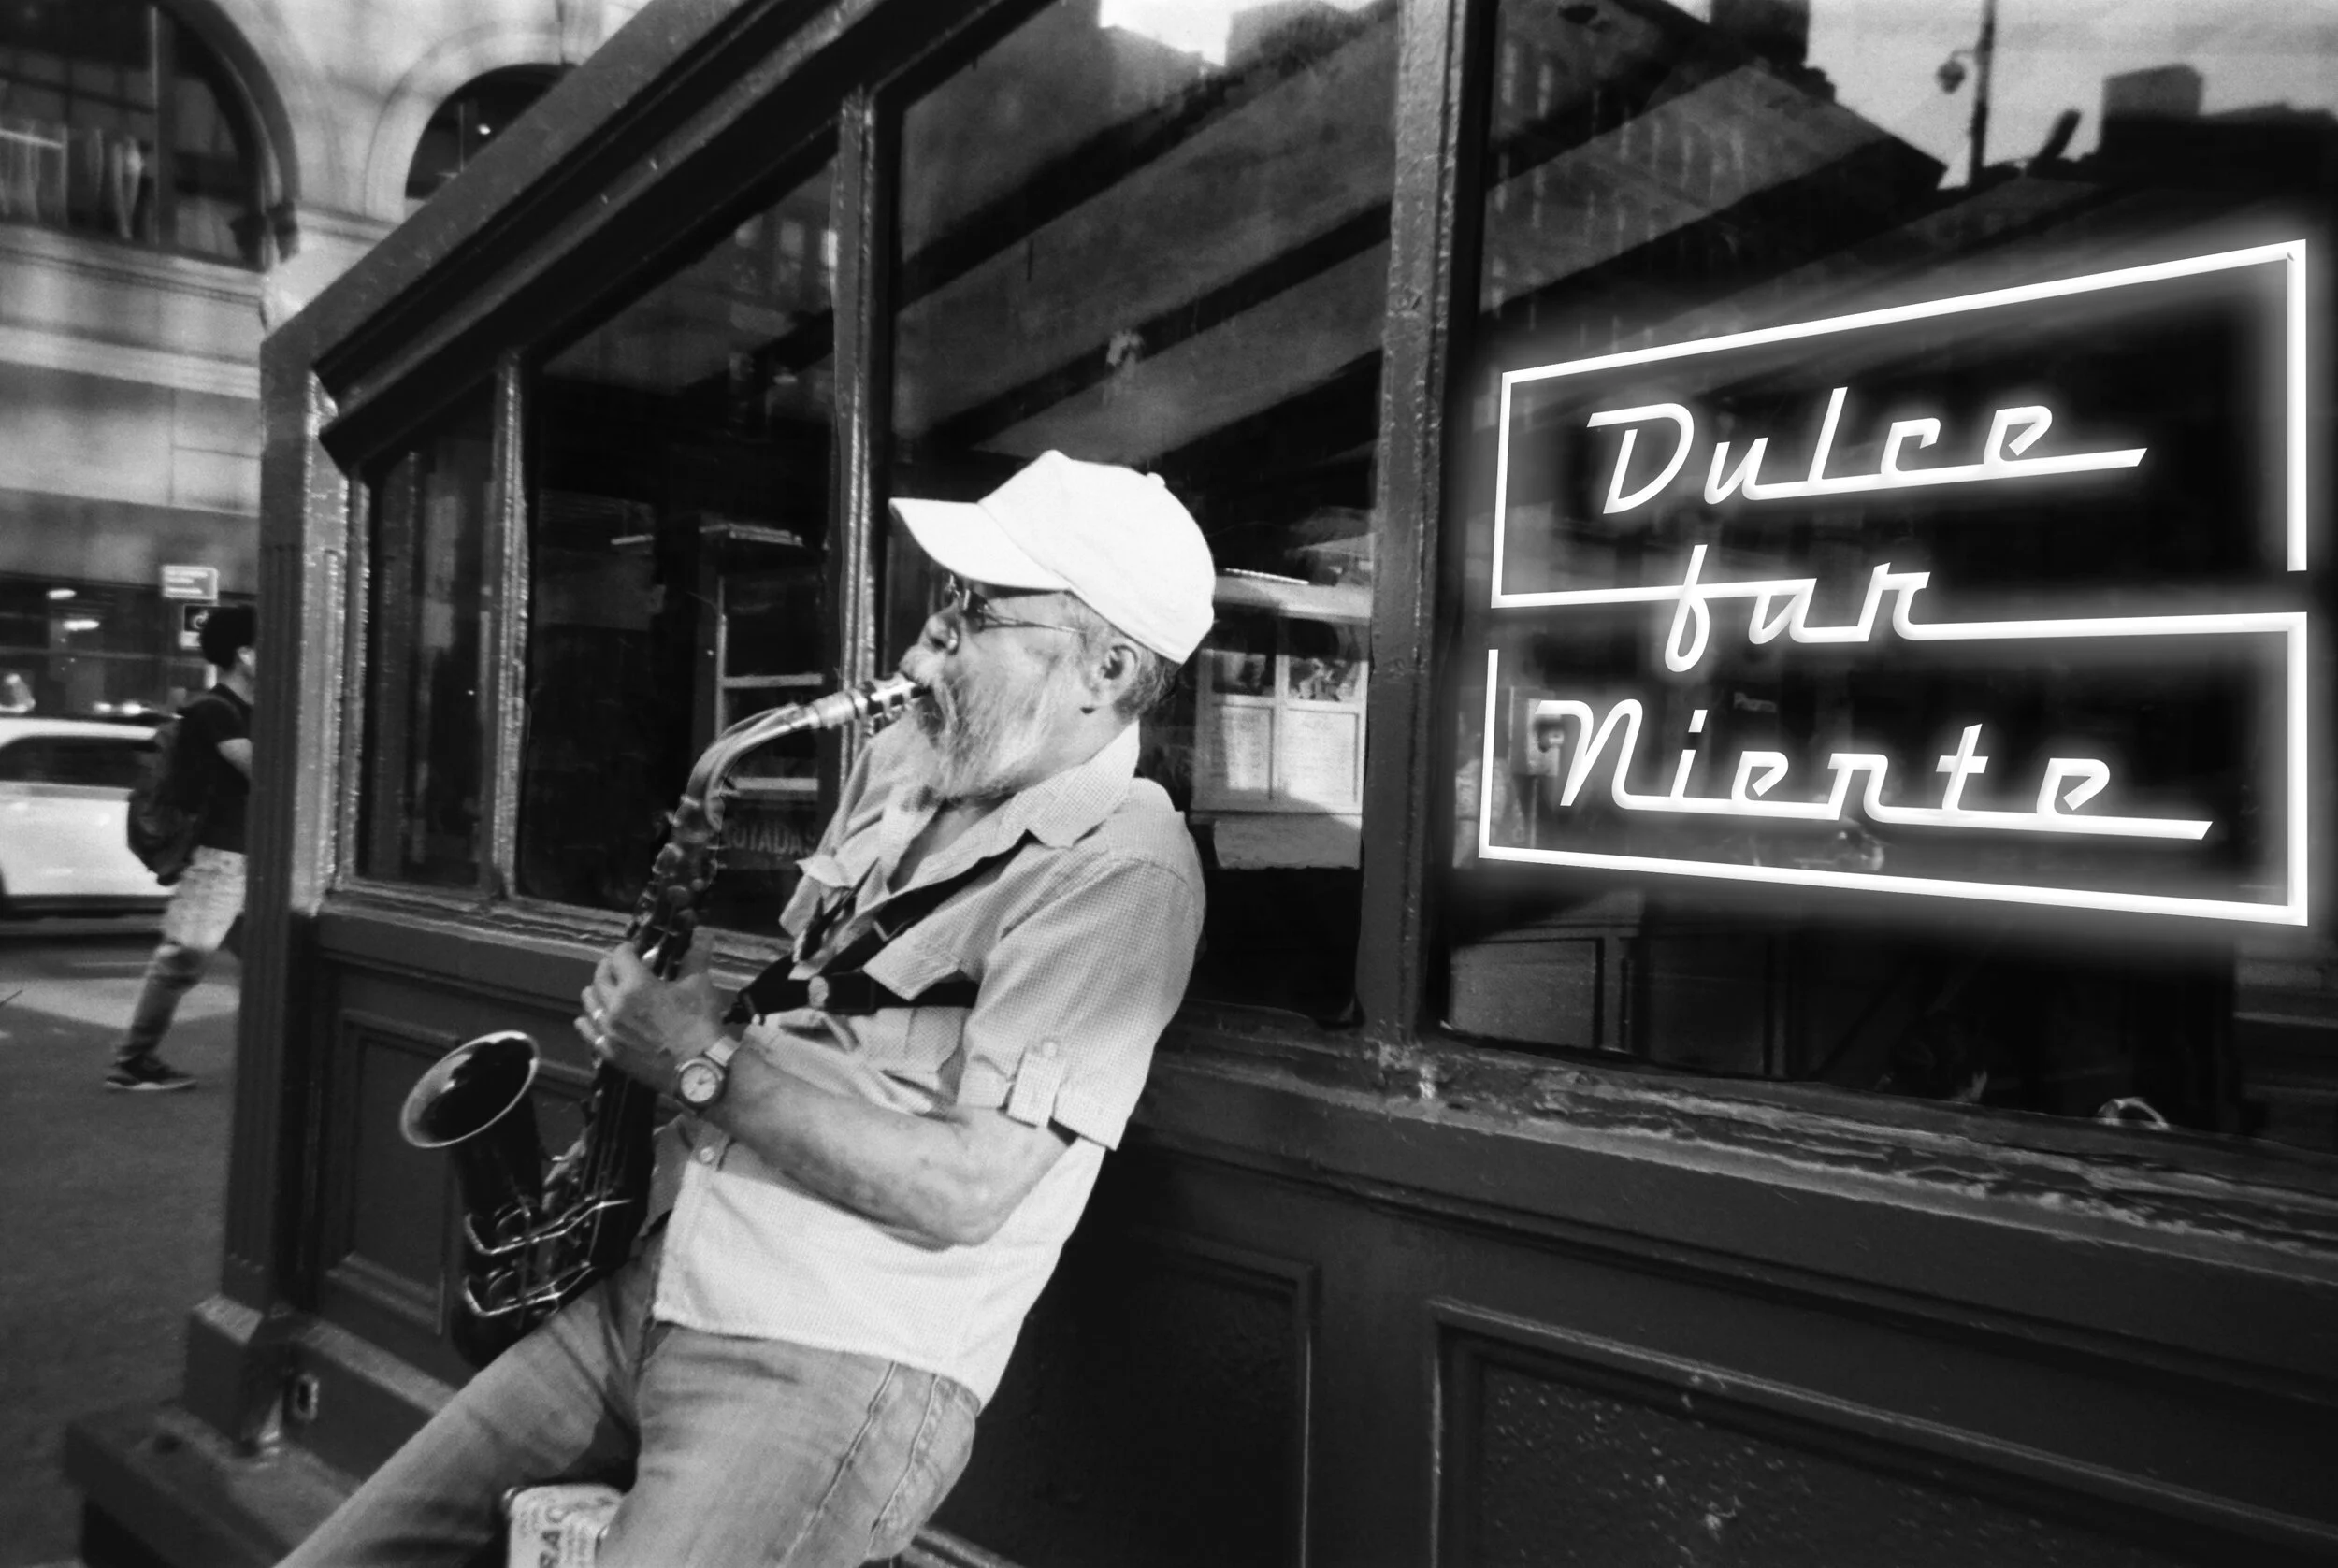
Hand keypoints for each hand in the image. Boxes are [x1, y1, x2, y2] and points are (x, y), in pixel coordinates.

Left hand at [576, 943, 725, 1092]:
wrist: (697, 1069)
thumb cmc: (699, 1024)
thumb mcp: (699, 986)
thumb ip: (696, 957)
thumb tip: (704, 933)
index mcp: (635, 984)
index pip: (620, 955)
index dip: (628, 948)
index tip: (637, 950)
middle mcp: (614, 1005)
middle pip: (601, 976)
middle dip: (610, 965)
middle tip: (621, 965)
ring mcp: (609, 1030)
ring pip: (590, 1002)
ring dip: (596, 990)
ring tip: (605, 988)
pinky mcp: (610, 1051)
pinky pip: (588, 1032)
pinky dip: (587, 1021)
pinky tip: (588, 1018)